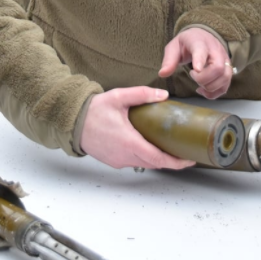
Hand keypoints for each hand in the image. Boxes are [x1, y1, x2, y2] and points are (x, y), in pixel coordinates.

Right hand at [79, 87, 195, 170]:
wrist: (72, 122)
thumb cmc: (93, 111)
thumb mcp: (118, 97)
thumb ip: (141, 95)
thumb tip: (163, 95)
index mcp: (129, 142)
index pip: (158, 158)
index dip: (176, 162)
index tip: (188, 160)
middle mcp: (124, 156)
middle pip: (154, 163)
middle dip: (170, 160)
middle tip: (183, 152)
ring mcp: (118, 160)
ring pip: (144, 164)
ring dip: (157, 159)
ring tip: (169, 148)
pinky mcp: (113, 161)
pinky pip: (133, 162)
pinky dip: (144, 157)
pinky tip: (148, 146)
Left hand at [159, 28, 231, 98]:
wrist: (202, 37)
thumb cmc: (187, 43)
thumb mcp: (174, 47)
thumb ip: (169, 60)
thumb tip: (162, 74)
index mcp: (199, 42)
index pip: (202, 50)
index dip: (200, 60)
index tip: (196, 70)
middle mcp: (216, 50)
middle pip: (218, 67)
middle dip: (204, 78)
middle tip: (193, 75)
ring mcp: (224, 60)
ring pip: (225, 77)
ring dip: (210, 86)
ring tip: (198, 84)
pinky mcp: (227, 70)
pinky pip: (226, 85)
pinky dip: (215, 92)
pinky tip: (204, 91)